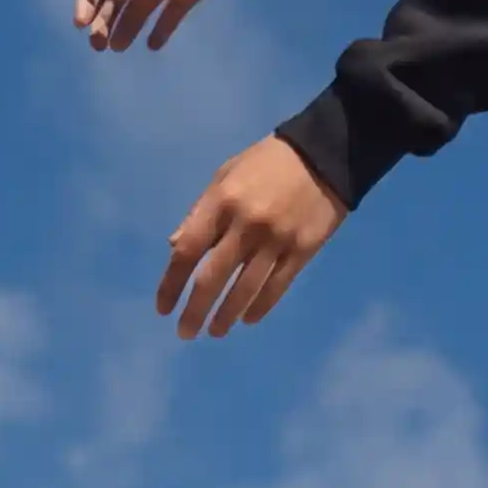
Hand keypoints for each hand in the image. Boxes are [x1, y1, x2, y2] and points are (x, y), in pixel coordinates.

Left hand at [156, 134, 344, 338]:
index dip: (171, 283)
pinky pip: (277, 286)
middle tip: (185, 333)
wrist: (324, 154)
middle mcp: (246, 224)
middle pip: (212, 278)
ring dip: (226, 316)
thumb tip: (175, 247)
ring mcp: (276, 240)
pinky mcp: (303, 250)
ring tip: (215, 332)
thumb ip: (200, 212)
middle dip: (195, 310)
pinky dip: (260, 306)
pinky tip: (247, 319)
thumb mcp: (226, 174)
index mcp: (222, 202)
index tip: (163, 308)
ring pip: (245, 289)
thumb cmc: (266, 163)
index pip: (188, 250)